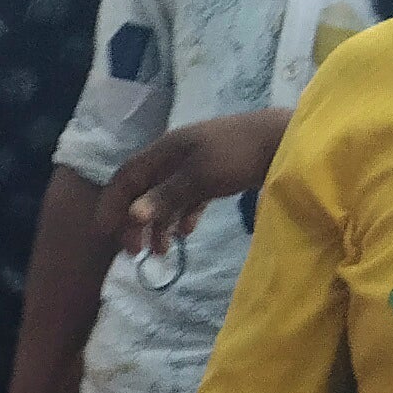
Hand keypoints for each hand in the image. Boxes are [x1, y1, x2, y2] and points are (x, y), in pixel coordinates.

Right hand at [102, 109, 288, 259]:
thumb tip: (131, 215)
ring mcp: (197, 164)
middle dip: (135, 221)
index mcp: (166, 150)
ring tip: (162, 251)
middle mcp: (176, 156)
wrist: (287, 141)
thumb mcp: (200, 176)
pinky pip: (189, 198)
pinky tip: (186, 232)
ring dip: (159, 224)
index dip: (112, 204)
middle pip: (144, 189)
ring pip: (166, 197)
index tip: (106, 233)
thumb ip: (165, 196)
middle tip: (135, 251)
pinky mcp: (216, 174)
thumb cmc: (239, 154)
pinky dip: (183, 215)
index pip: (127, 177)